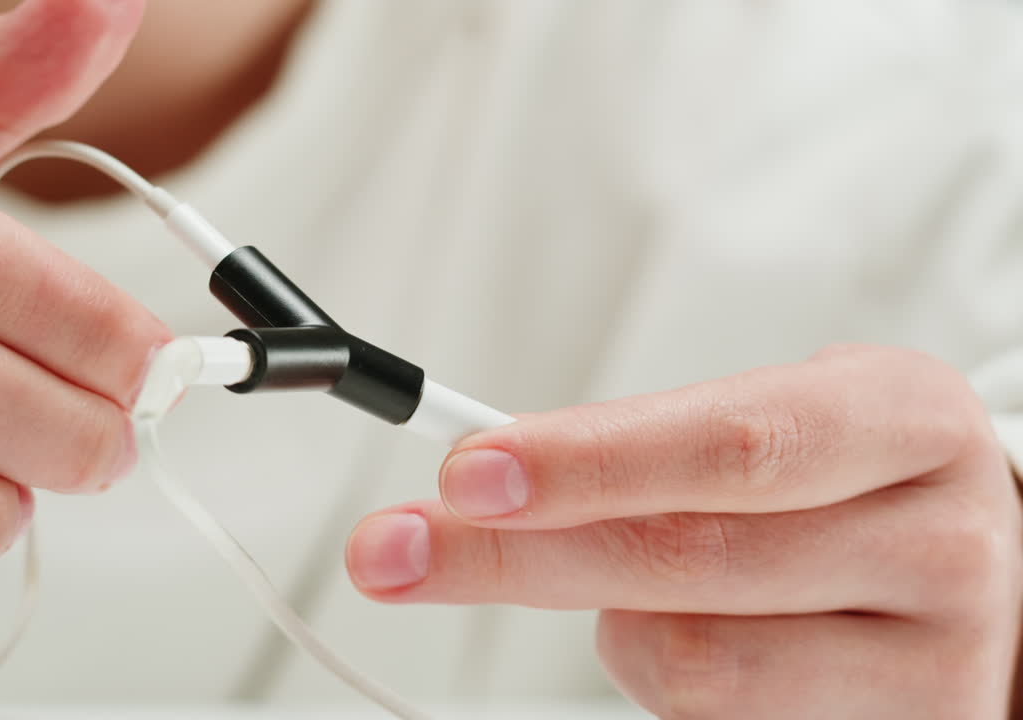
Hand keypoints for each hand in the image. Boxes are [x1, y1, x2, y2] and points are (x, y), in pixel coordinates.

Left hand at [347, 345, 1022, 718]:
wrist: (971, 565)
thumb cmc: (846, 478)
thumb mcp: (783, 417)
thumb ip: (650, 445)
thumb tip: (484, 478)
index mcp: (903, 419)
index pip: (729, 445)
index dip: (588, 463)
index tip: (464, 476)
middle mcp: (936, 540)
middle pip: (686, 561)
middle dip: (514, 558)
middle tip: (393, 551)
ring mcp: (934, 659)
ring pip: (690, 662)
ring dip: (607, 622)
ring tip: (625, 584)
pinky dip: (655, 671)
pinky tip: (688, 632)